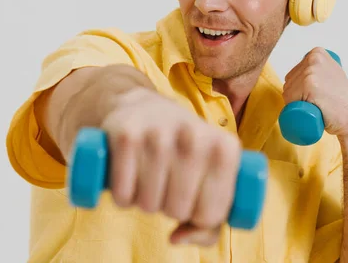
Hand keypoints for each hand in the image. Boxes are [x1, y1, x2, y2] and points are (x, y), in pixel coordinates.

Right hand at [97, 87, 241, 245]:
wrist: (143, 107)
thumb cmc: (183, 152)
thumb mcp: (209, 177)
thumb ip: (209, 224)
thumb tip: (178, 238)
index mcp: (225, 148)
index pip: (211, 214)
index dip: (199, 217)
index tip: (193, 197)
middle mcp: (195, 137)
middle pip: (178, 211)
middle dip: (170, 208)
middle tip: (167, 185)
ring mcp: (159, 134)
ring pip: (148, 205)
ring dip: (144, 202)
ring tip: (149, 179)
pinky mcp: (126, 135)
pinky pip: (122, 195)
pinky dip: (122, 198)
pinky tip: (129, 179)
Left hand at [282, 47, 347, 139]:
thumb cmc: (342, 103)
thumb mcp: (331, 75)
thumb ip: (318, 69)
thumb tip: (302, 71)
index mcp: (317, 53)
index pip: (293, 76)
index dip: (299, 90)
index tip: (314, 96)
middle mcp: (313, 58)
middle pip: (289, 83)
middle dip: (297, 97)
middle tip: (318, 103)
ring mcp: (311, 71)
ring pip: (288, 93)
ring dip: (297, 104)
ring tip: (318, 105)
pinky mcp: (309, 84)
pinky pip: (289, 100)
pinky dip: (295, 109)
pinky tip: (313, 109)